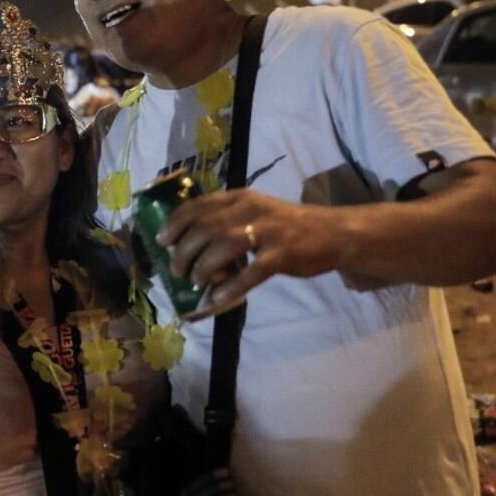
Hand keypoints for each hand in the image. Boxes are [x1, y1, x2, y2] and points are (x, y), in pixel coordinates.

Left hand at [156, 188, 346, 306]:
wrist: (333, 232)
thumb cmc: (286, 226)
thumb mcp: (254, 212)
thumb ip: (226, 221)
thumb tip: (188, 246)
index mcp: (240, 197)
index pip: (198, 205)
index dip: (175, 223)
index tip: (162, 240)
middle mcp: (250, 209)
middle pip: (205, 228)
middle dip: (184, 251)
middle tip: (177, 270)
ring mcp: (268, 231)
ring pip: (224, 247)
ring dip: (203, 267)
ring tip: (195, 281)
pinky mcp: (282, 254)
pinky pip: (251, 272)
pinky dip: (230, 287)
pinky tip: (217, 298)